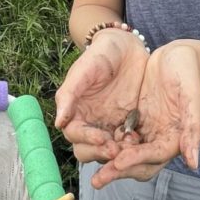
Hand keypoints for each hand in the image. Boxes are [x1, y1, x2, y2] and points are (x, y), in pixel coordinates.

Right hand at [54, 29, 148, 163]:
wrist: (127, 46)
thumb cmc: (101, 53)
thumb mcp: (85, 68)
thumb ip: (70, 94)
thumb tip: (58, 123)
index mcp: (75, 111)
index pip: (75, 134)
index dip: (86, 139)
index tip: (102, 139)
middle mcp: (91, 122)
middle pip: (88, 149)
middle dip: (100, 152)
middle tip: (116, 150)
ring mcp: (110, 125)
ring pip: (108, 149)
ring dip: (117, 153)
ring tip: (131, 148)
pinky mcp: (129, 124)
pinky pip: (128, 141)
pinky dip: (133, 146)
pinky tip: (141, 142)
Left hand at [90, 42, 199, 187]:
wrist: (178, 53)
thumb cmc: (188, 72)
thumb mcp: (193, 96)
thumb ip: (193, 128)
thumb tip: (193, 164)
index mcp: (176, 137)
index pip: (154, 157)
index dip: (136, 161)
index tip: (117, 163)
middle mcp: (160, 138)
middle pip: (138, 163)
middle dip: (118, 172)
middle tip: (98, 180)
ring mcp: (146, 129)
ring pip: (125, 153)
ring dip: (109, 159)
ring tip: (93, 162)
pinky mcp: (135, 119)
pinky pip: (118, 135)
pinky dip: (107, 140)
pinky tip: (92, 140)